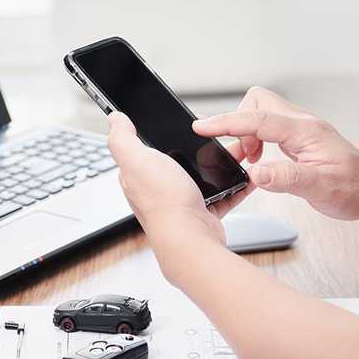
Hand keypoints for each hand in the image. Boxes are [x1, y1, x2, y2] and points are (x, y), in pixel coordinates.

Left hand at [107, 111, 254, 247]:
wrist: (191, 239)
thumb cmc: (163, 201)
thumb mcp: (136, 159)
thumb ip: (122, 138)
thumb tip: (114, 119)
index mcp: (138, 174)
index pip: (144, 150)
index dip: (159, 135)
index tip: (176, 124)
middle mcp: (157, 188)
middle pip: (178, 160)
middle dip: (197, 148)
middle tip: (214, 136)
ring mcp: (180, 201)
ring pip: (203, 175)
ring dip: (220, 163)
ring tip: (235, 151)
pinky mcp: (202, 212)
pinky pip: (222, 194)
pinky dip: (235, 185)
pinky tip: (244, 175)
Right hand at [193, 86, 358, 221]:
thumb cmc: (355, 188)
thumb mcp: (321, 188)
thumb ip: (286, 179)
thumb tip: (254, 173)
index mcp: (307, 132)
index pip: (258, 120)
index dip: (227, 123)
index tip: (202, 127)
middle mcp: (302, 124)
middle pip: (257, 103)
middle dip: (238, 124)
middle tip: (239, 154)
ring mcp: (300, 129)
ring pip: (260, 114)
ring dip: (246, 135)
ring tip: (248, 161)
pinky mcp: (297, 138)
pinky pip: (267, 128)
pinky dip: (255, 141)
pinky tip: (259, 161)